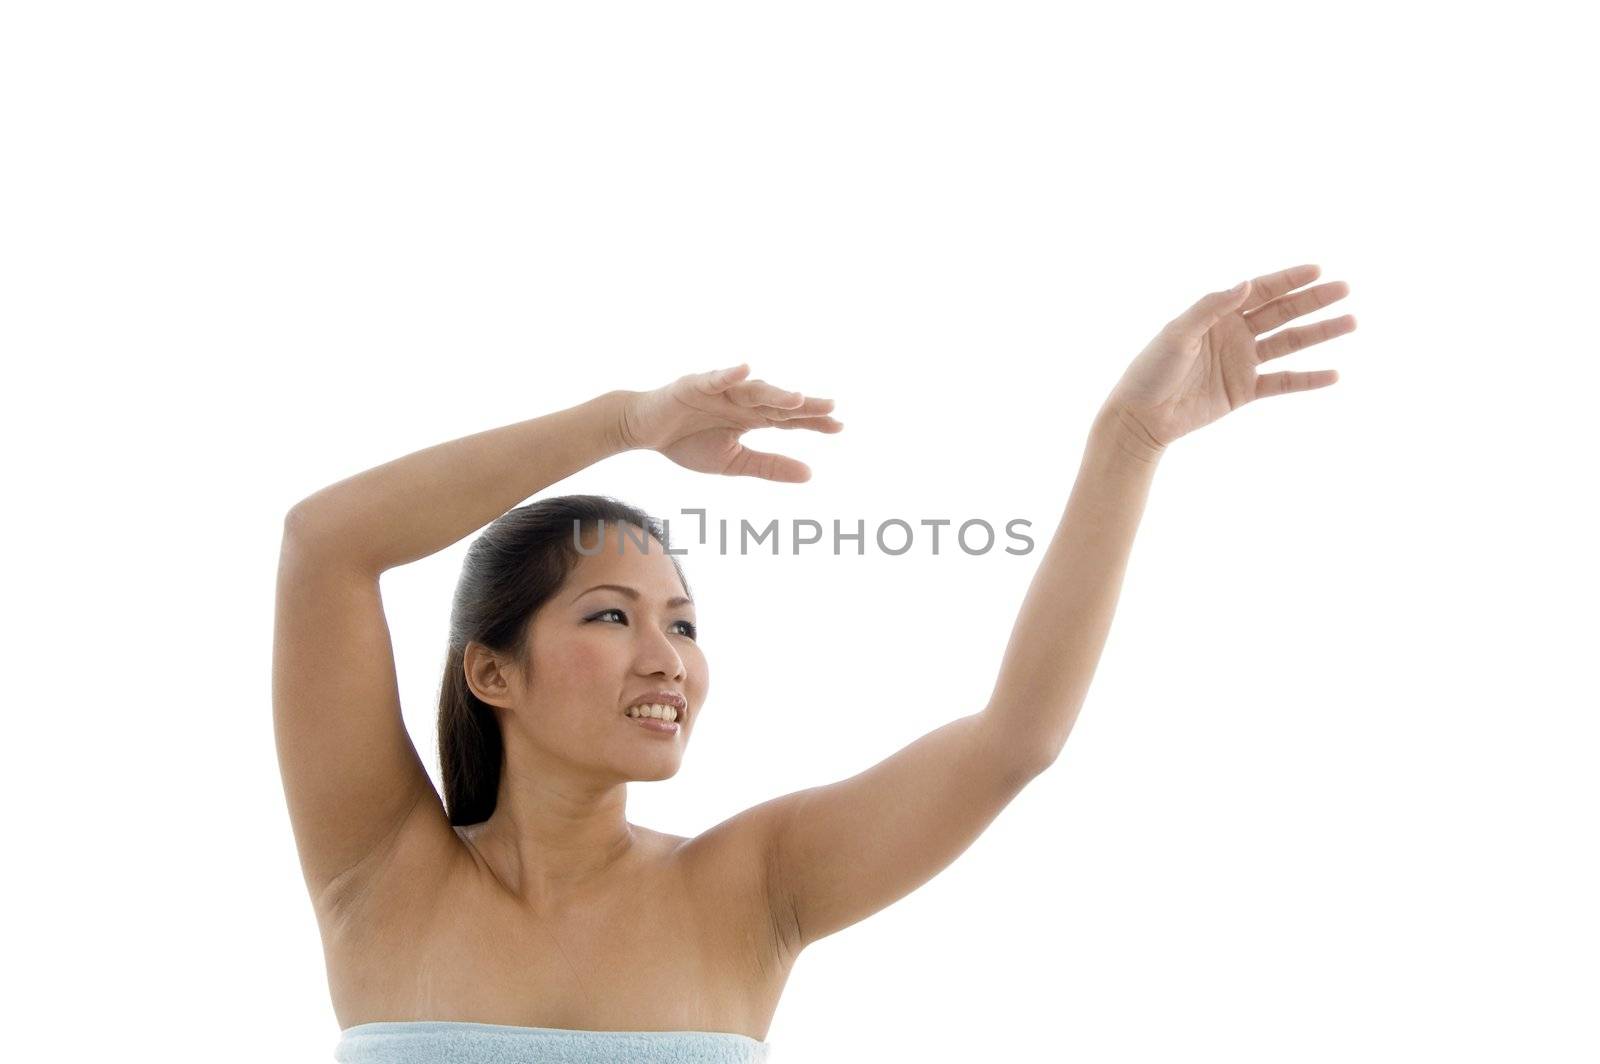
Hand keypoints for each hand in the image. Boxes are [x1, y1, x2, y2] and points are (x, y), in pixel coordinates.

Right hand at [616, 364, 842, 480]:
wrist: (643, 432)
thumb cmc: (686, 442)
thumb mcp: (734, 462)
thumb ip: (770, 466)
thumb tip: (811, 474)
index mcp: (752, 417)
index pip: (789, 419)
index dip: (813, 422)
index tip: (840, 427)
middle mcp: (741, 400)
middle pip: (777, 402)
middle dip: (803, 406)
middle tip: (832, 408)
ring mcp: (720, 390)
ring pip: (752, 390)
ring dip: (774, 393)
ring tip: (797, 398)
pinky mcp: (694, 385)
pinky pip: (714, 379)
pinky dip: (728, 375)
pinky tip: (745, 371)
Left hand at [1102, 264, 1355, 456]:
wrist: (1141, 416)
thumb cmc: (1151, 370)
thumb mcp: (1178, 334)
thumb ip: (1211, 307)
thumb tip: (1247, 283)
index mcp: (1217, 315)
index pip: (1260, 291)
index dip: (1288, 280)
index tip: (1318, 270)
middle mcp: (1234, 334)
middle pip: (1281, 313)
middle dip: (1313, 301)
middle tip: (1344, 290)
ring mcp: (1241, 362)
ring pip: (1288, 344)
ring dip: (1319, 333)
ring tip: (1351, 322)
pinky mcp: (1243, 391)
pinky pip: (1282, 382)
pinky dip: (1307, 379)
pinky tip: (1333, 374)